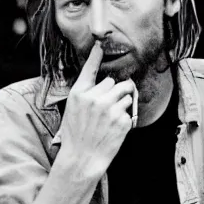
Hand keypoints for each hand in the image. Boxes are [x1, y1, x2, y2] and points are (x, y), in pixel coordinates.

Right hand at [58, 42, 134, 176]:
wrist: (82, 159)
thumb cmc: (76, 136)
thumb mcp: (73, 111)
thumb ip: (86, 95)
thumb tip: (106, 84)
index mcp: (79, 94)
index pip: (89, 69)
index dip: (96, 55)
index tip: (101, 44)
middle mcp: (94, 98)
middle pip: (113, 82)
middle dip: (114, 92)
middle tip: (107, 108)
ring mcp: (109, 108)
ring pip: (126, 93)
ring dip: (123, 102)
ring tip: (111, 118)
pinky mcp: (122, 119)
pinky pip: (130, 110)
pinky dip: (126, 117)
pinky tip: (114, 128)